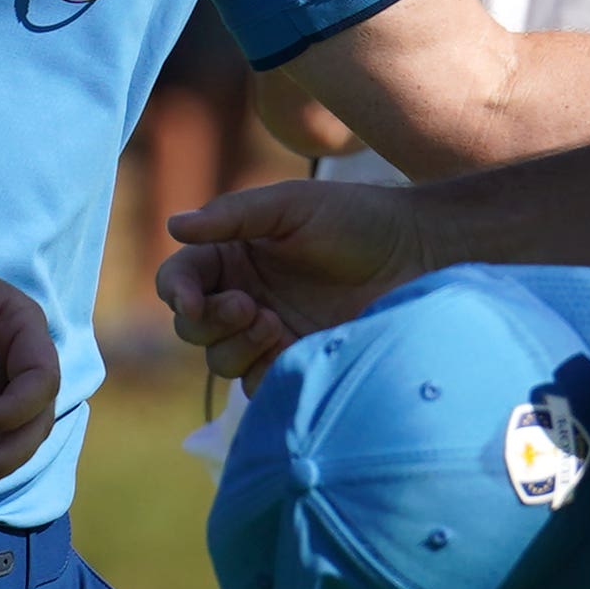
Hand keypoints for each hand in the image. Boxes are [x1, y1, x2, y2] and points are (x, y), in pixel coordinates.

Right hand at [159, 180, 431, 389]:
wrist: (417, 256)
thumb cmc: (357, 218)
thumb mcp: (292, 204)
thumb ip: (232, 216)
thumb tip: (172, 225)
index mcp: (235, 253)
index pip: (180, 278)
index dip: (177, 292)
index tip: (193, 302)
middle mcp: (245, 293)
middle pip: (192, 325)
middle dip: (210, 320)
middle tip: (250, 306)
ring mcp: (270, 332)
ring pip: (220, 359)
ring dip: (235, 346)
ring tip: (274, 324)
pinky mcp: (297, 363)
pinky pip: (257, 384)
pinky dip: (261, 370)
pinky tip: (290, 347)